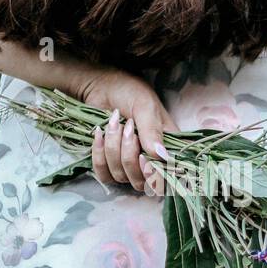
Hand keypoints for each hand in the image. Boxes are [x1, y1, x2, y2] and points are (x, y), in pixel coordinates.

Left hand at [78, 67, 178, 193]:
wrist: (102, 86)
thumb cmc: (129, 92)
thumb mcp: (144, 106)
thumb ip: (152, 131)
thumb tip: (162, 156)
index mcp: (167, 146)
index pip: (167, 174)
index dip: (156, 173)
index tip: (143, 155)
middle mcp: (150, 160)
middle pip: (142, 181)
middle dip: (129, 156)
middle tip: (127, 127)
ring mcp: (128, 164)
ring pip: (121, 176)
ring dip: (113, 150)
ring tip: (113, 124)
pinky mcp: (108, 164)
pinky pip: (103, 174)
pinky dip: (99, 155)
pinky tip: (99, 134)